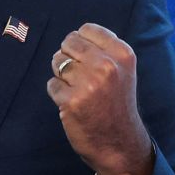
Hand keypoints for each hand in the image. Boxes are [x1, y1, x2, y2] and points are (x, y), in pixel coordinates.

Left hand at [46, 23, 154, 174]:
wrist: (120, 145)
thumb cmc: (116, 105)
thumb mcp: (122, 71)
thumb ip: (103, 51)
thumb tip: (72, 37)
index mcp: (123, 54)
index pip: (86, 29)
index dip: (80, 43)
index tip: (86, 60)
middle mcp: (107, 66)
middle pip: (69, 42)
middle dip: (68, 57)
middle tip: (79, 77)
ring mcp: (89, 83)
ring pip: (57, 62)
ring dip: (61, 76)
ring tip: (77, 90)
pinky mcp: (72, 101)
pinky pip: (52, 85)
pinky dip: (57, 94)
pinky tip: (72, 105)